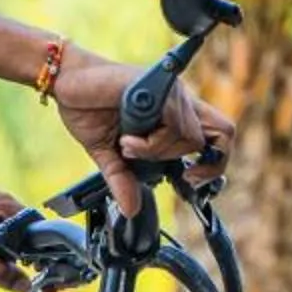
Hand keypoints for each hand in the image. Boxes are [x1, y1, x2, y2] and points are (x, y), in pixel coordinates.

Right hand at [48, 51, 235, 218]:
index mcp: (174, 114)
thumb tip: (131, 210)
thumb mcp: (108, 154)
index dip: (217, 160)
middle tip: (181, 176)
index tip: (193, 179)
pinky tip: (127, 138)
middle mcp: (179, 101)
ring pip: (191, 137)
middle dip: (205, 163)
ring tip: (127, 145)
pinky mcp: (161, 88)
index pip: (218, 134)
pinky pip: (172, 126)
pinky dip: (150, 143)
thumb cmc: (88, 108)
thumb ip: (123, 179)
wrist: (67, 82)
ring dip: (157, 152)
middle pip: (224, 131)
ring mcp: (173, 93)